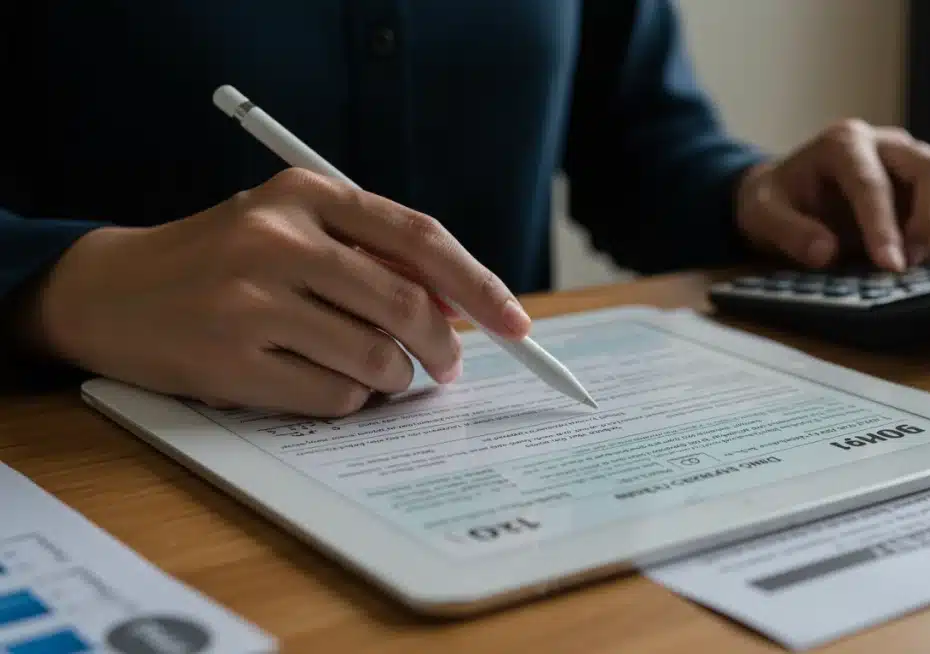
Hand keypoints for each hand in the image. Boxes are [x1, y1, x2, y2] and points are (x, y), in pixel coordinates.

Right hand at [24, 168, 530, 415]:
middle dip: (443, 347)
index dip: (477, 285)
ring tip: (372, 370)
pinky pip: (336, 396)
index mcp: (305, 193)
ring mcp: (251, 299)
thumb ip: (372, 255)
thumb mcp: (292, 229)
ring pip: (377, 359)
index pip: (418, 238)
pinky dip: (348, 399)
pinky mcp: (231, 359)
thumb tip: (462, 308)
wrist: (109, 290)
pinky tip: (320, 381)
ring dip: (392, 377)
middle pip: (406, 305)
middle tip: (447, 366)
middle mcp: (278, 238)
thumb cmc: (222, 261)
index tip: (514, 323)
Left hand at [735, 119, 929, 270]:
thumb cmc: (777, 201)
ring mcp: (917, 158)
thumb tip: (825, 253)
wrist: (790, 192)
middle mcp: (888, 143)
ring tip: (922, 260)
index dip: (883, 228)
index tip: (890, 267)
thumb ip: (789, 233)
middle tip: (906, 266)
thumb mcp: (763, 216)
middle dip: (929, 222)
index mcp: (844, 143)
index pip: (873, 183)